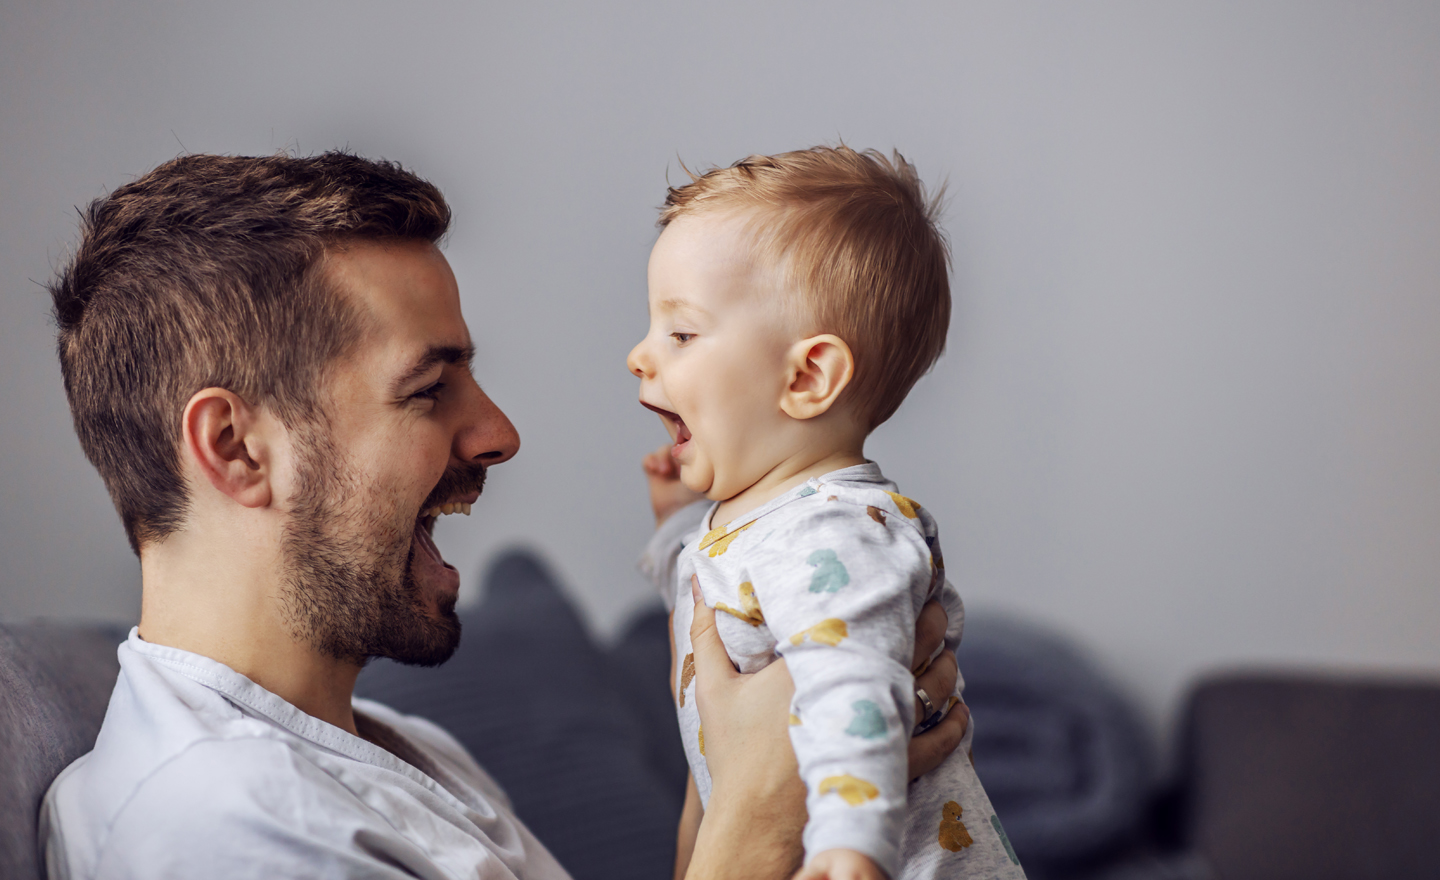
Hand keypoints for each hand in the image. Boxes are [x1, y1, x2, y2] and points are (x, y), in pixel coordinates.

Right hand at [644, 442, 704, 525]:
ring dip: (663, 456)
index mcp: (701, 464)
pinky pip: (649, 459)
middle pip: (678, 444)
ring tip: (664, 470)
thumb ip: (706, 463)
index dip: (690, 443)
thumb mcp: (705, 480)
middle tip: (677, 459)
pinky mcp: (655, 477)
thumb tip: (706, 444)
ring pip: (664, 450)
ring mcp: (670, 470)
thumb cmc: (698, 502)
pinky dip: (650, 460)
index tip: (691, 452)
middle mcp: (686, 465)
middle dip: (676, 449)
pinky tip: (655, 470)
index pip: (695, 443)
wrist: (680, 521)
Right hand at [684, 584, 968, 879]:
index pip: (867, 615)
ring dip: (945, 665)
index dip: (893, 594)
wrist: (756, 822)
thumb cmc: (735, 755)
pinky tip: (959, 709)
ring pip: (932, 686)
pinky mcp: (891, 766)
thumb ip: (705, 635)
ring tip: (948, 650)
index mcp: (815, 663)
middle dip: (931, 621)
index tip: (904, 578)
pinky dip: (954, 723)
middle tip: (937, 605)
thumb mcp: (713, 689)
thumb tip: (694, 584)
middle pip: (912, 643)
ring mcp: (876, 728)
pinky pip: (939, 741)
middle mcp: (853, 689)